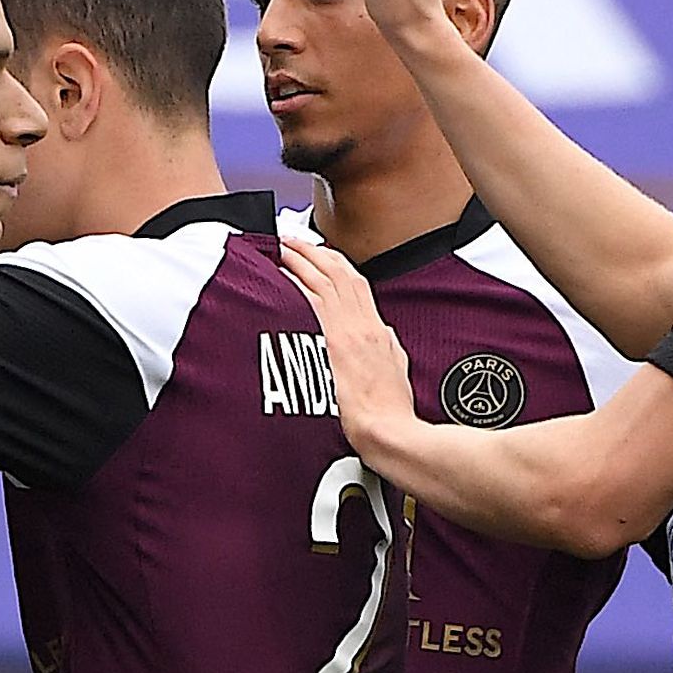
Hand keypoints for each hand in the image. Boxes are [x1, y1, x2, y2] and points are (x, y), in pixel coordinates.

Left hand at [276, 233, 415, 454]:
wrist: (388, 432)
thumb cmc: (390, 410)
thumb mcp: (395, 369)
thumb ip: (385, 346)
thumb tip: (379, 334)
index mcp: (376, 329)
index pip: (354, 281)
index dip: (334, 261)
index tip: (318, 253)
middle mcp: (361, 324)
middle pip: (335, 273)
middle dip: (311, 252)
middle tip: (290, 240)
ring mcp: (343, 333)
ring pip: (320, 282)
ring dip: (298, 261)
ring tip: (278, 249)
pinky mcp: (327, 347)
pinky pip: (307, 305)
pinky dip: (293, 287)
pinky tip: (277, 278)